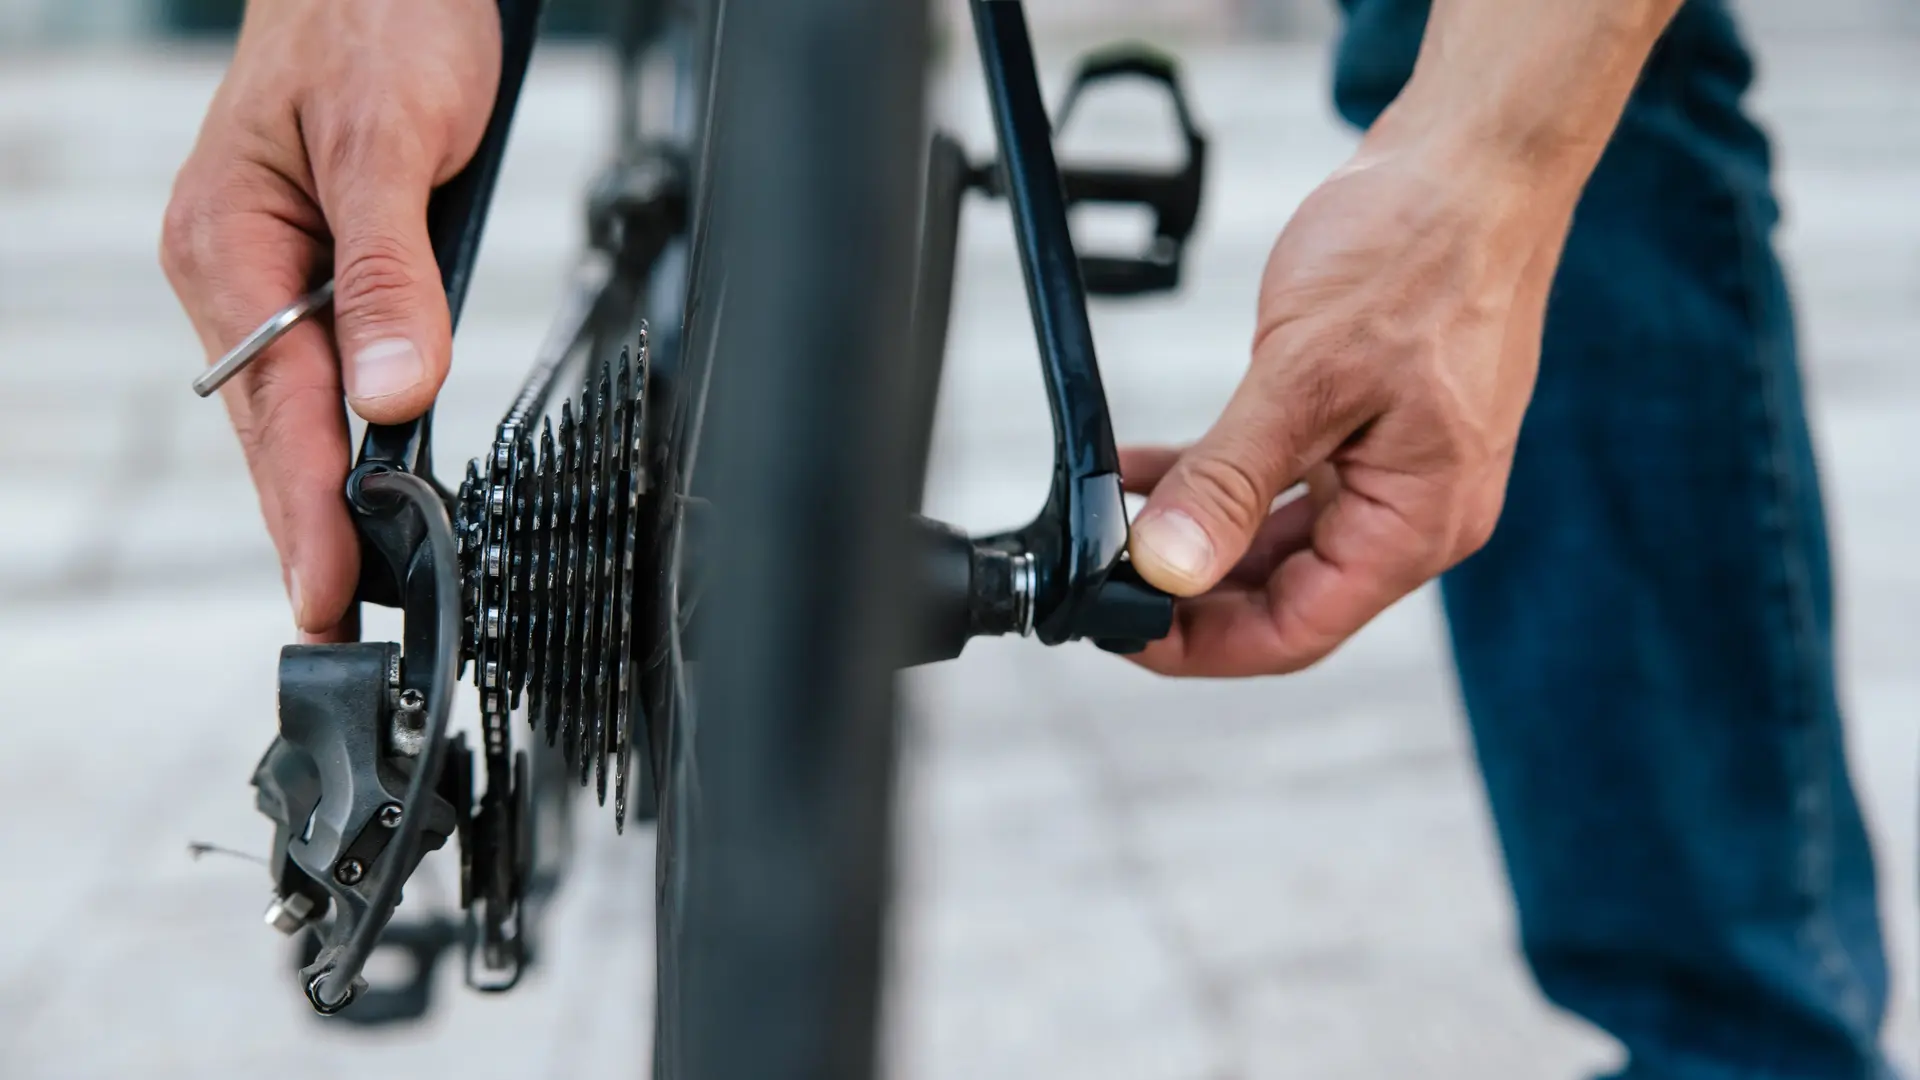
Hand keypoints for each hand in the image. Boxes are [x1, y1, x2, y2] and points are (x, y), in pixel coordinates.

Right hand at [161, 0, 499, 639]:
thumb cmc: (377, 17)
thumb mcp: (392, 140)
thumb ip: (394, 270)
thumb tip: (393, 394)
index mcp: (229, 241)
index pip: (277, 410)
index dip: (307, 512)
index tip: (330, 597)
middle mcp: (229, 265)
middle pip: (271, 425)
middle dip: (303, 526)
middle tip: (337, 625)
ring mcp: (259, 267)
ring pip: (288, 404)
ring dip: (313, 488)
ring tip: (344, 580)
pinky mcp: (300, 261)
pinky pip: (310, 367)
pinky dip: (330, 429)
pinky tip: (351, 475)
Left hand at [1123, 127, 1575, 676]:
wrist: (1476, 162)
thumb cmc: (1422, 249)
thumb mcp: (1305, 374)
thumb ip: (1230, 480)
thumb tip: (1167, 566)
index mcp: (1418, 523)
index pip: (1295, 631)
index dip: (1200, 647)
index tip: (1120, 632)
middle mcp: (1416, 514)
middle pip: (1286, 599)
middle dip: (1190, 598)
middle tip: (1102, 584)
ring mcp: (1397, 473)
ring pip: (1279, 546)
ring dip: (1199, 541)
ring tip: (1116, 530)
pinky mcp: (1373, 432)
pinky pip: (1287, 487)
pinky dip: (1221, 485)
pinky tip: (1152, 472)